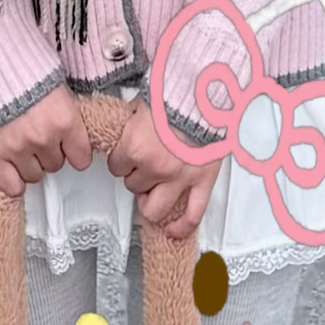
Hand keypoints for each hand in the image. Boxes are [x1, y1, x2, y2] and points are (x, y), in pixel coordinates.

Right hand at [0, 84, 92, 200]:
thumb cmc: (25, 69)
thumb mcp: (58, 89)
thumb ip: (67, 117)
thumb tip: (73, 136)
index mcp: (65, 120)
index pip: (81, 158)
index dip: (75, 152)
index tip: (70, 148)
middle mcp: (43, 137)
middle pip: (56, 165)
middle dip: (50, 152)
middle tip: (40, 136)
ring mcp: (18, 147)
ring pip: (34, 175)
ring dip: (31, 163)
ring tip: (24, 145)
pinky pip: (10, 185)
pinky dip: (13, 181)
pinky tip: (14, 169)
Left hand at [106, 101, 217, 244]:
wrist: (209, 93)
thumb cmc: (177, 94)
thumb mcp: (144, 105)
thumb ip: (133, 123)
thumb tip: (127, 125)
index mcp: (135, 148)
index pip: (116, 167)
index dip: (121, 160)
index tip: (126, 154)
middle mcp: (154, 168)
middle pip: (133, 186)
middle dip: (136, 177)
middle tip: (143, 166)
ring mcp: (179, 179)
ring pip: (154, 208)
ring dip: (150, 201)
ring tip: (152, 193)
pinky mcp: (202, 182)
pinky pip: (192, 215)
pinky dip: (181, 227)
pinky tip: (173, 231)